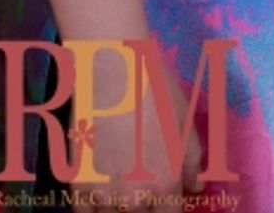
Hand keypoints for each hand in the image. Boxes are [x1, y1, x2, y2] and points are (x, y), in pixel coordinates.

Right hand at [71, 59, 204, 202]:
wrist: (115, 75)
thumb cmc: (157, 95)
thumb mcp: (185, 126)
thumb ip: (192, 163)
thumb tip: (196, 188)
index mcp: (166, 185)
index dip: (169, 211)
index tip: (165, 203)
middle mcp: (135, 198)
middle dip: (144, 209)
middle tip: (142, 187)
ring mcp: (103, 195)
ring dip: (118, 208)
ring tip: (122, 184)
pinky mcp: (77, 187)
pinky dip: (92, 209)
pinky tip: (100, 196)